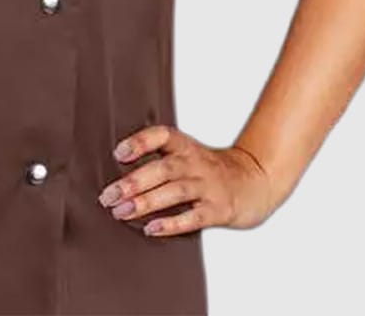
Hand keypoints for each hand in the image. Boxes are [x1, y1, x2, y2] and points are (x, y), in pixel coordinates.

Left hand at [99, 124, 275, 236]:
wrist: (255, 181)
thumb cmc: (211, 170)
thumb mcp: (188, 155)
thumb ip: (159, 161)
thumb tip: (120, 179)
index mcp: (186, 146)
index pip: (162, 136)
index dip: (140, 142)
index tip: (119, 153)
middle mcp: (196, 163)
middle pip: (163, 168)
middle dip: (134, 182)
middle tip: (109, 195)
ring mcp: (208, 186)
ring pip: (175, 192)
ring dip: (146, 202)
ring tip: (122, 211)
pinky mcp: (218, 210)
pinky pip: (194, 216)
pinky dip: (172, 223)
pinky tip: (152, 229)